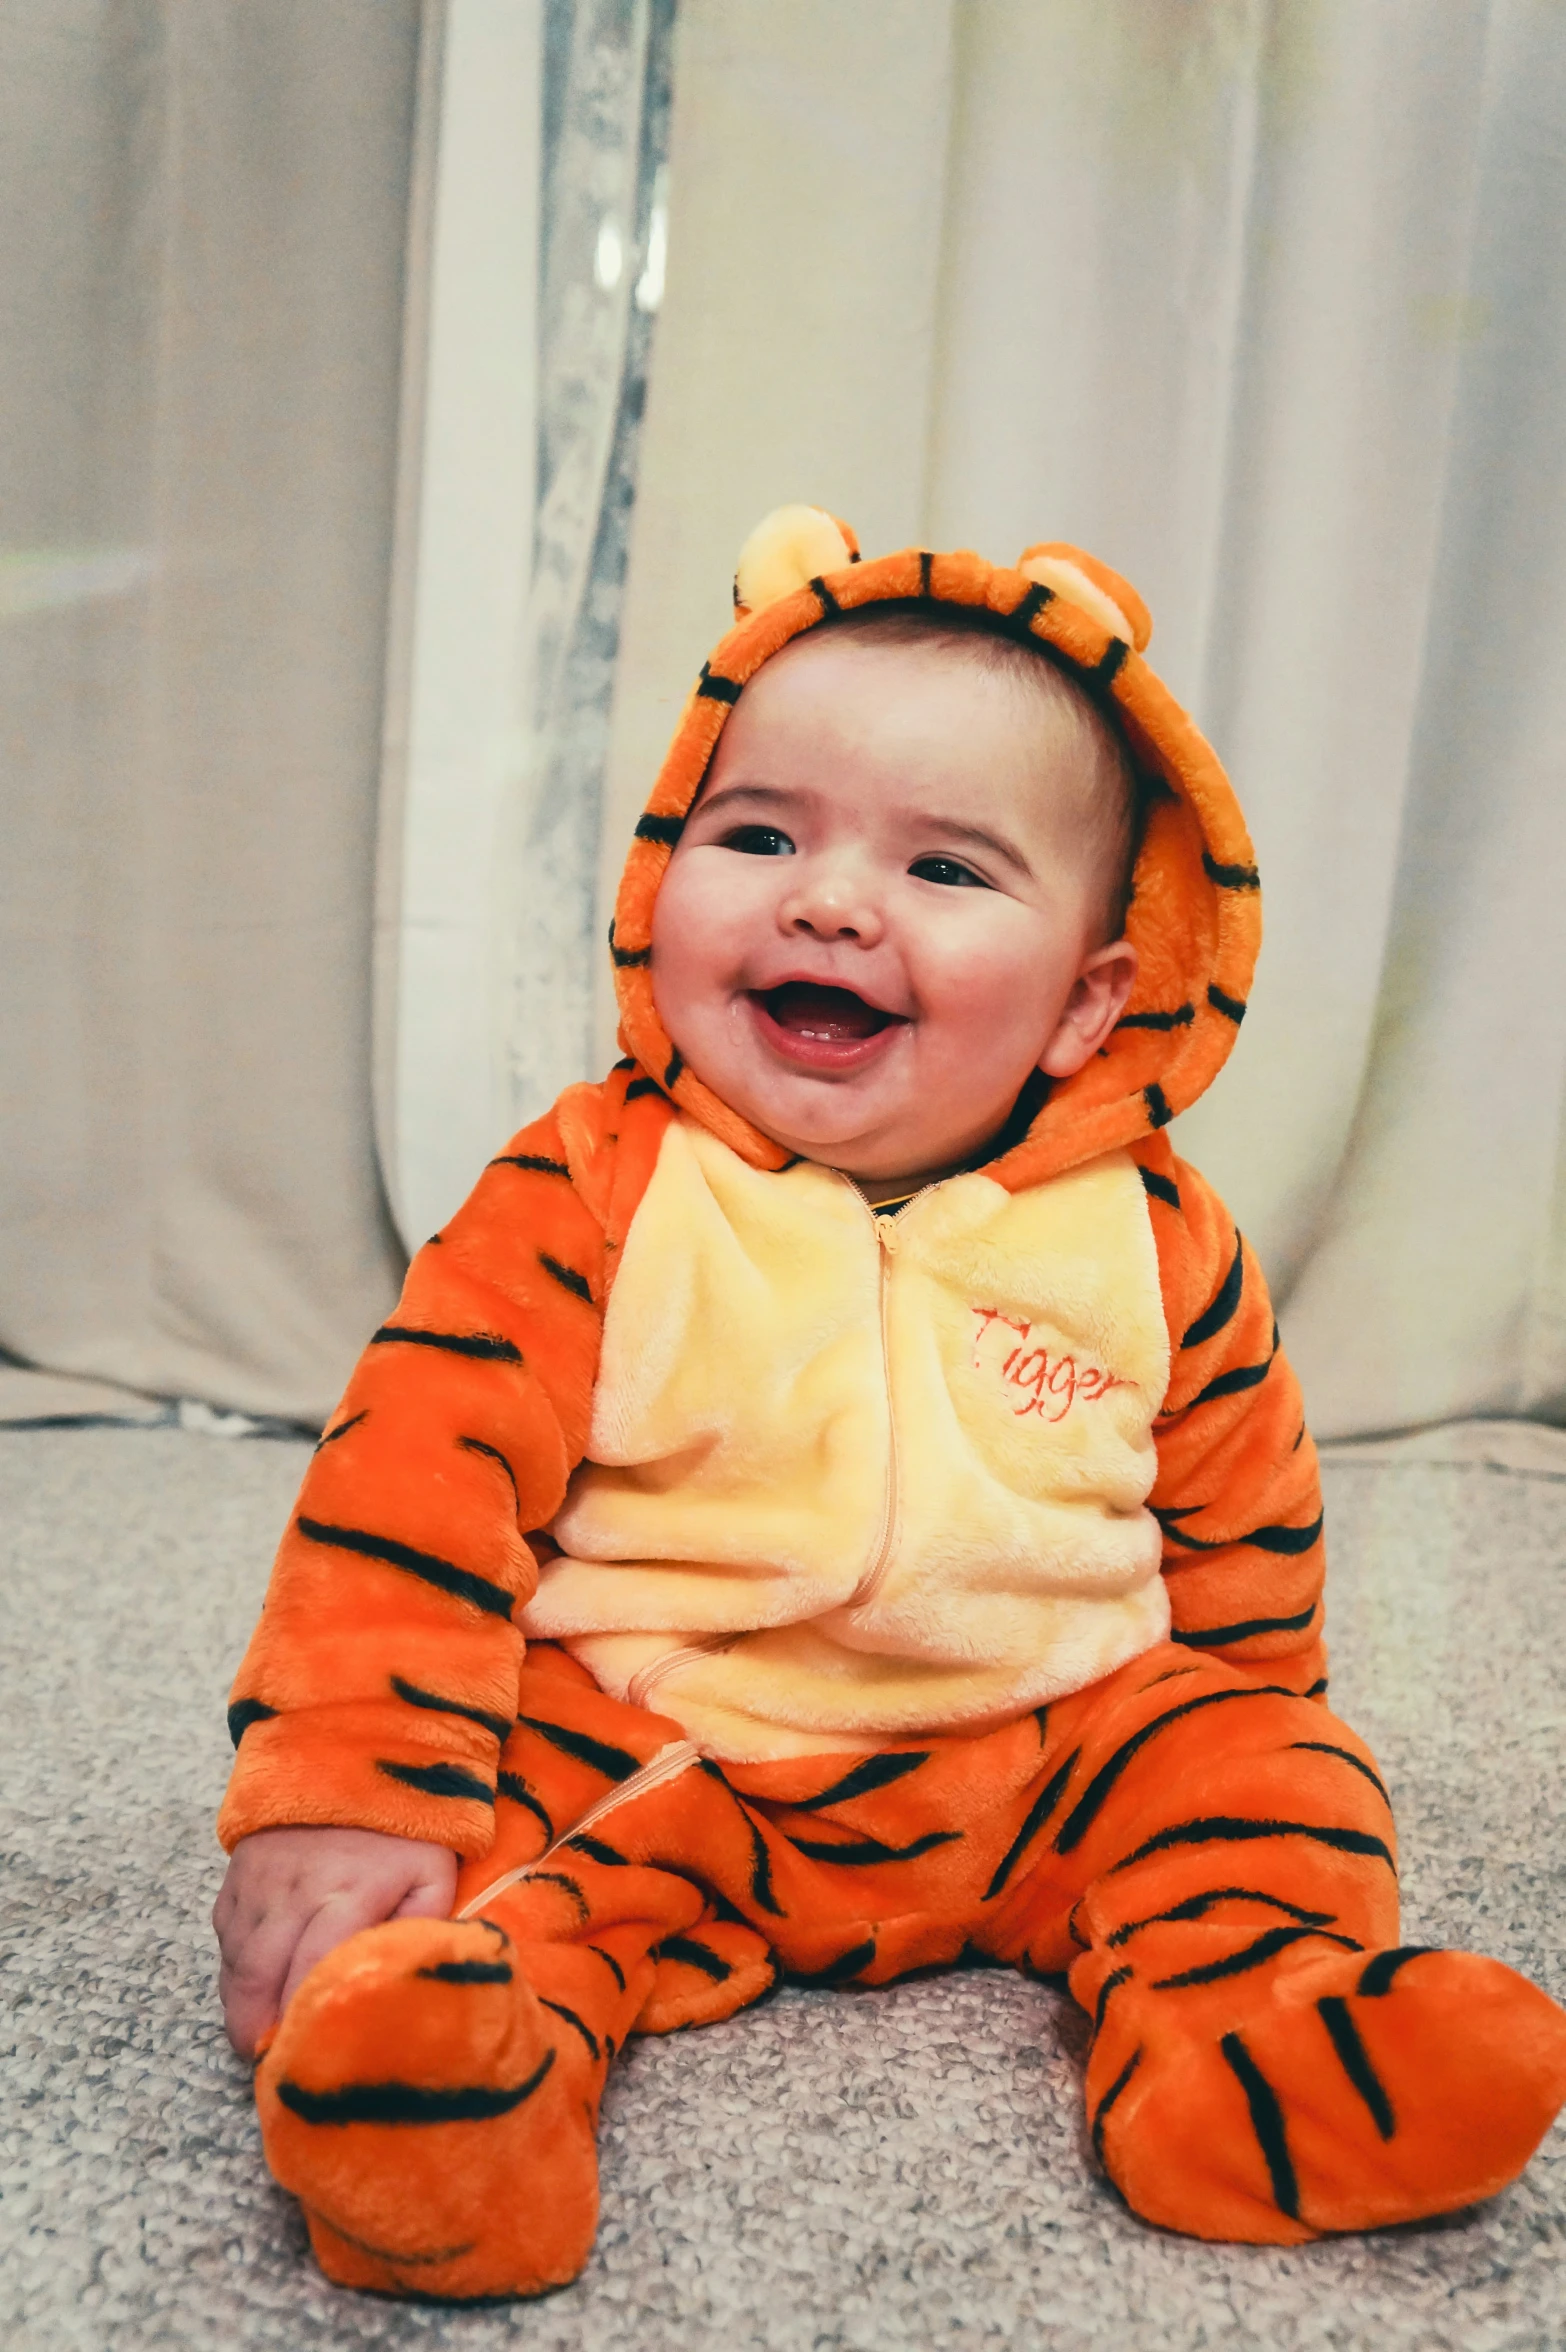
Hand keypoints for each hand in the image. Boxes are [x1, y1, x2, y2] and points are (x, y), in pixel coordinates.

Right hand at [212, 1824, 458, 2056]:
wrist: (355, 1756)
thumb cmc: (404, 1828)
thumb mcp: (433, 1874)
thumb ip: (425, 1928)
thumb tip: (406, 1982)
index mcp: (345, 1894)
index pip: (311, 1972)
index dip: (301, 2020)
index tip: (303, 2059)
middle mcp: (292, 1892)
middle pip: (258, 1979)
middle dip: (256, 2031)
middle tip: (269, 2066)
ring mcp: (258, 1884)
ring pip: (235, 1963)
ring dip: (242, 2006)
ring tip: (258, 2039)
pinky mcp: (237, 1877)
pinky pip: (225, 1936)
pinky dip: (235, 1971)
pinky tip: (253, 1990)